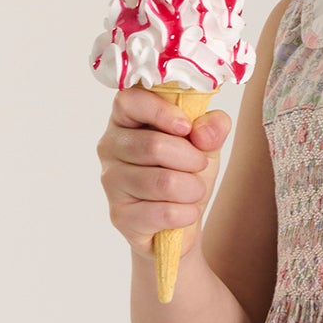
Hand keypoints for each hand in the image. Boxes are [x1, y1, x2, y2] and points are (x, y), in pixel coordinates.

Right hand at [95, 87, 231, 285]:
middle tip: (200, 166)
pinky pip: (164, 212)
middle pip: (153, 146)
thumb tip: (205, 131)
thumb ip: (212, 127)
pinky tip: (185, 212)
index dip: (161, 111)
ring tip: (194, 191)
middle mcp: (110, 147)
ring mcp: (111, 182)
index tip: (186, 127)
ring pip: (163, 182)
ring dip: (192, 189)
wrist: (181, 221)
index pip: (129, 100)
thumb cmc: (186, 173)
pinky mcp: (119, 215)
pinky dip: (186, 213)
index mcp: (126, 119)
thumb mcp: (206, 144)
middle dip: (191, 159)